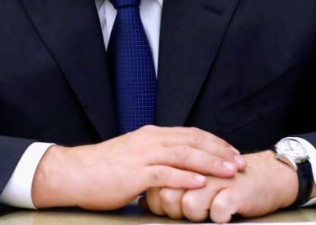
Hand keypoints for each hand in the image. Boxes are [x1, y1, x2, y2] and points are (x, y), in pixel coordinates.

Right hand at [31, 125, 245, 209]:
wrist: (75, 171)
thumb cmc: (103, 168)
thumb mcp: (134, 155)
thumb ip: (155, 157)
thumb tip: (175, 166)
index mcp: (151, 135)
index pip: (190, 133)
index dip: (213, 142)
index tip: (231, 151)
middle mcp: (150, 140)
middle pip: (192, 141)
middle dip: (219, 151)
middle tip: (240, 161)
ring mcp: (143, 155)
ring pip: (184, 154)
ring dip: (210, 163)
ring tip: (230, 170)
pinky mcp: (135, 173)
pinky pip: (165, 174)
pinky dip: (185, 177)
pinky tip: (200, 182)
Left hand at [141, 150, 302, 221]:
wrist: (266, 176)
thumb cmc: (226, 182)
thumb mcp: (196, 184)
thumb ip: (169, 188)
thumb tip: (143, 200)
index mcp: (185, 163)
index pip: (156, 186)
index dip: (158, 203)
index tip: (171, 209)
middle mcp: (198, 169)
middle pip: (168, 197)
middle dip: (174, 212)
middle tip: (190, 211)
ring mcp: (216, 179)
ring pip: (189, 205)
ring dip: (196, 215)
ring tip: (208, 210)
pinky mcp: (235, 191)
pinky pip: (217, 211)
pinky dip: (219, 216)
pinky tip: (224, 211)